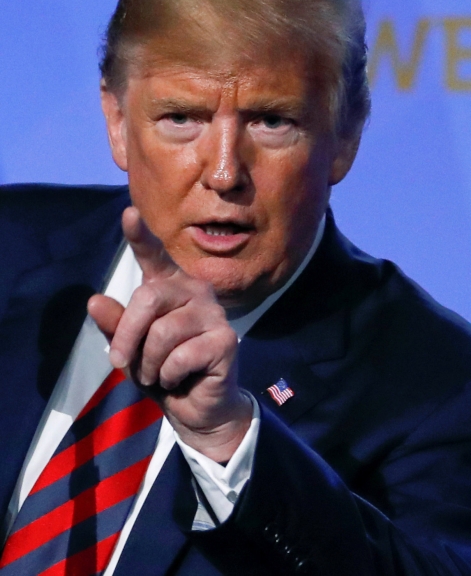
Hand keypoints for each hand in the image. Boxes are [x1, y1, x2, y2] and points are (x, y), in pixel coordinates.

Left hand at [88, 207, 252, 462]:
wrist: (197, 407)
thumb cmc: (163, 371)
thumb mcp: (130, 351)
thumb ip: (115, 326)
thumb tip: (94, 300)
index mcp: (170, 288)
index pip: (154, 257)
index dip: (140, 235)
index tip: (128, 213)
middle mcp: (195, 292)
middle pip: (148, 298)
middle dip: (127, 336)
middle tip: (121, 363)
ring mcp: (214, 315)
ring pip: (162, 332)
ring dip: (148, 363)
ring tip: (157, 374)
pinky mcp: (226, 340)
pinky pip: (180, 356)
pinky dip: (168, 375)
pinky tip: (180, 378)